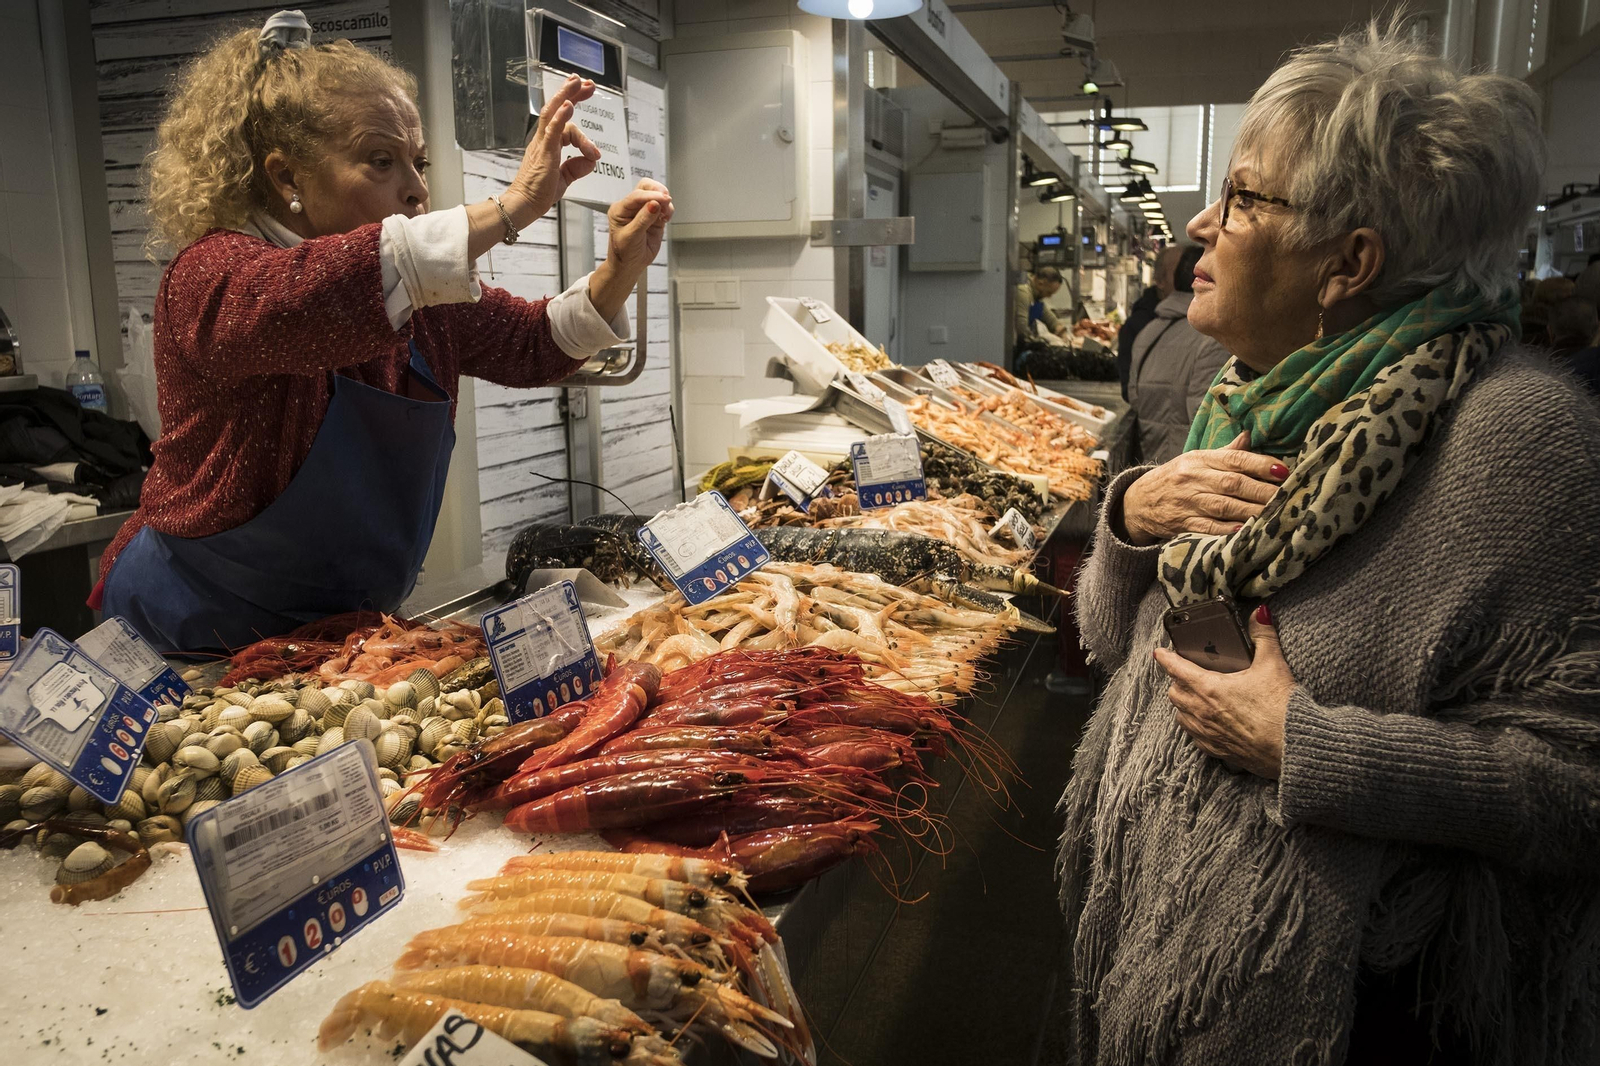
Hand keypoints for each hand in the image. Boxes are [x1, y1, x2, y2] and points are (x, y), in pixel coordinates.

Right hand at [502, 75, 601, 225]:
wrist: (525, 205)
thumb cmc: (540, 192)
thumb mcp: (565, 177)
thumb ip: (577, 167)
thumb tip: (591, 159)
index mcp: (548, 142)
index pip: (562, 116)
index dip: (573, 101)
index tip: (586, 90)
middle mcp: (543, 139)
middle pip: (556, 108)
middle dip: (572, 92)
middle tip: (586, 82)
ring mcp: (542, 144)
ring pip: (552, 113)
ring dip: (566, 96)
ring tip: (577, 83)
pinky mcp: (544, 153)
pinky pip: (552, 131)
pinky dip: (561, 116)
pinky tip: (568, 105)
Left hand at [589, 180, 673, 321]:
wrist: (629, 266)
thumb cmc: (623, 253)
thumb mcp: (631, 237)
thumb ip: (642, 220)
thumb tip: (654, 204)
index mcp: (620, 209)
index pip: (636, 196)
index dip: (650, 195)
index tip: (663, 199)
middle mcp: (631, 207)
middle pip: (645, 187)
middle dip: (657, 191)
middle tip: (666, 199)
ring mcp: (644, 211)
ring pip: (657, 195)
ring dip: (664, 201)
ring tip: (665, 214)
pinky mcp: (654, 217)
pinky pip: (664, 207)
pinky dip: (668, 209)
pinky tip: (666, 218)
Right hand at [1121, 432, 1287, 544]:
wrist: (1138, 502)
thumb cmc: (1175, 478)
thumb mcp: (1196, 459)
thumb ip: (1225, 453)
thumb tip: (1249, 436)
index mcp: (1200, 459)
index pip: (1234, 459)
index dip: (1260, 464)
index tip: (1283, 470)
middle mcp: (1194, 478)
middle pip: (1233, 483)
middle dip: (1262, 490)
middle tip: (1287, 496)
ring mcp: (1187, 502)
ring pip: (1223, 506)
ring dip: (1251, 510)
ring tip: (1274, 514)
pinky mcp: (1182, 523)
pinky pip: (1207, 527)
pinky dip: (1227, 529)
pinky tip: (1245, 530)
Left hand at [1153, 604, 1292, 778]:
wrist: (1294, 748)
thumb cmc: (1281, 707)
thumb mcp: (1273, 665)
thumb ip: (1264, 636)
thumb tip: (1260, 613)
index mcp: (1209, 688)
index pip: (1177, 669)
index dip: (1166, 659)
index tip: (1159, 653)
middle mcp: (1202, 712)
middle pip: (1175, 694)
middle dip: (1176, 682)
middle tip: (1185, 673)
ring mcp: (1208, 733)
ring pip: (1181, 717)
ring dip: (1183, 705)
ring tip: (1193, 697)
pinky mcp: (1218, 751)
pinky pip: (1195, 738)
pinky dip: (1194, 727)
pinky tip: (1205, 724)